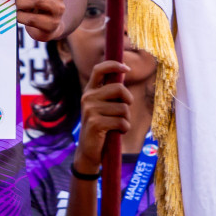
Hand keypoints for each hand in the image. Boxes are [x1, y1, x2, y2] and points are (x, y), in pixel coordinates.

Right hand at [72, 60, 131, 174]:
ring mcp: (90, 110)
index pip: (99, 70)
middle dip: (128, 100)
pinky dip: (124, 128)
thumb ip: (111, 93)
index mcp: (90, 91)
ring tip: (117, 125)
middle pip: (119, 88)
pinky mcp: (95, 123)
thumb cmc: (102, 126)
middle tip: (124, 109)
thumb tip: (124, 72)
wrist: (90, 149)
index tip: (126, 68)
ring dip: (126, 119)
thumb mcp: (104, 107)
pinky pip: (121, 122)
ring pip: (123, 108)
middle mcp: (87, 97)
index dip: (113, 65)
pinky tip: (116, 132)